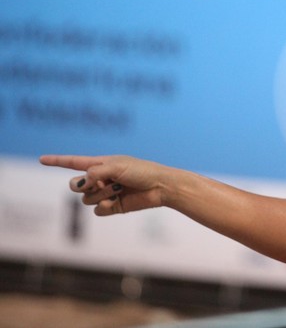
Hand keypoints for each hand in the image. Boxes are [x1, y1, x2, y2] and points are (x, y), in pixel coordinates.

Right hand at [40, 155, 166, 215]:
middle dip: (83, 185)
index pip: (73, 162)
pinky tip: (120, 201)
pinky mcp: (112, 207)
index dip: (56, 161)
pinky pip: (97, 210)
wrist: (160, 187)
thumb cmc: (141, 171)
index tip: (41, 159)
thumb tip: (82, 184)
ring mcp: (105, 193)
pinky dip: (107, 206)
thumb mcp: (116, 166)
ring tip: (119, 189)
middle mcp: (100, 179)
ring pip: (86, 199)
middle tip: (100, 183)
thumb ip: (95, 173)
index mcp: (100, 164)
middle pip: (74, 185)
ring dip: (102, 194)